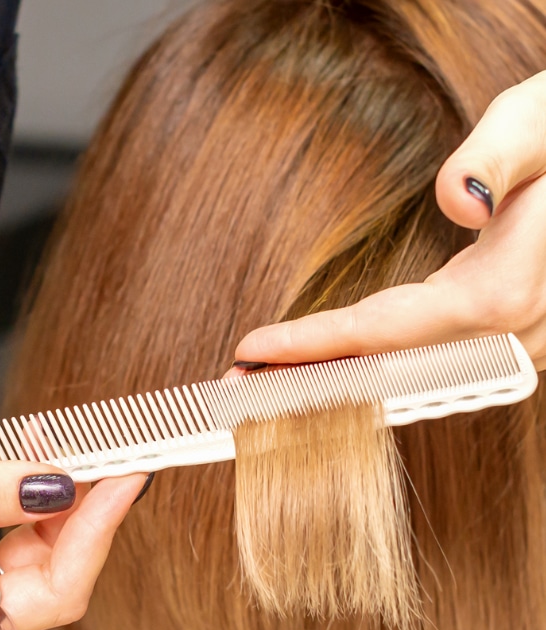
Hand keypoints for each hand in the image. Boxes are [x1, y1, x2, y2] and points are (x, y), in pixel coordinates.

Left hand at [234, 71, 545, 370]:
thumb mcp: (542, 120)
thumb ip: (498, 155)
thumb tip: (454, 200)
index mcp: (504, 292)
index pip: (383, 330)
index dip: (313, 344)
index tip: (252, 350)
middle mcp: (508, 336)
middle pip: (385, 370)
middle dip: (307, 380)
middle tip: (235, 387)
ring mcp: (509, 346)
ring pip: (403, 375)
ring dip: (331, 380)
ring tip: (265, 383)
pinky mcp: (503, 340)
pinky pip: (423, 363)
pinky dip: (367, 369)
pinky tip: (327, 370)